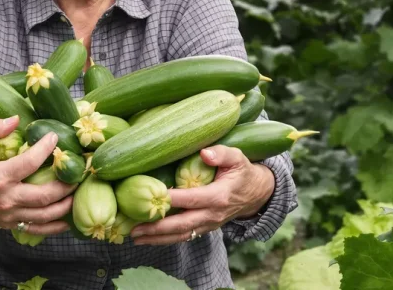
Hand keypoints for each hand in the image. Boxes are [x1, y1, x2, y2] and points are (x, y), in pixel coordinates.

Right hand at [0, 115, 76, 237]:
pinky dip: (55, 226)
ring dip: (65, 204)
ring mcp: (10, 214)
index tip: (55, 138)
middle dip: (66, 184)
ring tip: (76, 190)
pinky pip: (37, 229)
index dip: (46, 149)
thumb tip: (16, 119)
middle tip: (77, 170)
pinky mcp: (10, 225)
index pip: (30, 162)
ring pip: (45, 215)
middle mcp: (7, 198)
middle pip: (45, 195)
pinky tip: (67, 218)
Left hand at [130, 146, 274, 244]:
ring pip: (181, 235)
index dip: (173, 200)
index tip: (153, 197)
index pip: (192, 199)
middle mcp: (212, 215)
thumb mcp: (237, 158)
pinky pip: (184, 236)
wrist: (257, 194)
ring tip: (136, 238)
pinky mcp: (205, 228)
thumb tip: (204, 153)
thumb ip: (222, 154)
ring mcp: (209, 224)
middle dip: (157, 228)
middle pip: (182, 224)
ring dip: (157, 238)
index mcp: (219, 197)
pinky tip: (149, 238)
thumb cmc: (243, 172)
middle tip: (134, 229)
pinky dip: (166, 239)